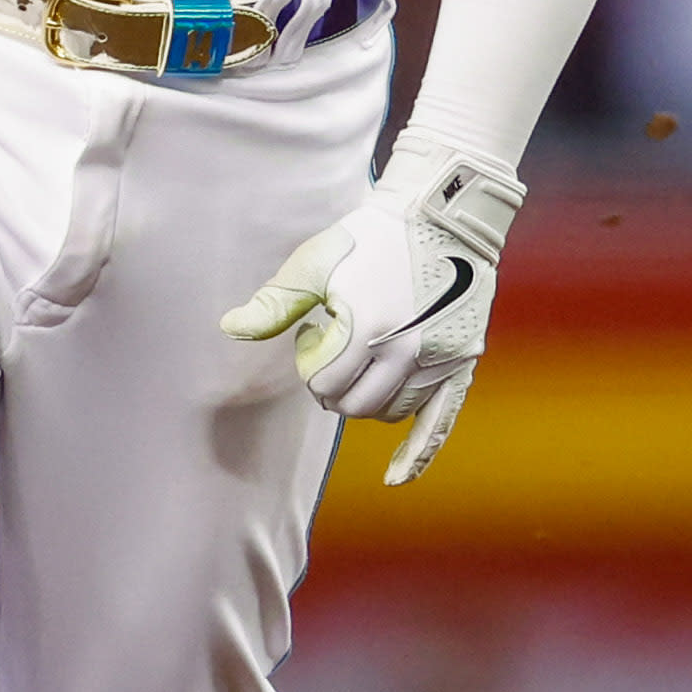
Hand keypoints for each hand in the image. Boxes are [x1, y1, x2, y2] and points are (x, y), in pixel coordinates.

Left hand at [220, 135, 524, 484]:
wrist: (444, 213)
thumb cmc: (373, 234)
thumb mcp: (317, 260)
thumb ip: (276, 301)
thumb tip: (229, 327)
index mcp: (367, 329)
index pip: (324, 384)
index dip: (311, 363)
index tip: (316, 330)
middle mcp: (406, 352)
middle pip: (354, 406)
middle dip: (334, 388)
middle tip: (333, 353)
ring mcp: (438, 360)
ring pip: (390, 413)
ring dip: (368, 400)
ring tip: (365, 362)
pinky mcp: (462, 362)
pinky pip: (440, 423)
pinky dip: (417, 454)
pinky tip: (395, 477)